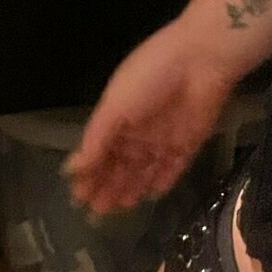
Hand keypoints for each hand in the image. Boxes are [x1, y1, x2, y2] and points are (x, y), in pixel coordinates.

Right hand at [62, 17, 235, 217]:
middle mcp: (139, 129)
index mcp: (118, 116)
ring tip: (117, 209)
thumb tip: (70, 168)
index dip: (89, 175)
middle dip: (107, 187)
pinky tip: (150, 197)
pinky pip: (173, 168)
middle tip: (95, 213)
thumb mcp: (115, 104)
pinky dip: (162, 182)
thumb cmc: (151, 75)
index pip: (99, 153)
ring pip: (144, 171)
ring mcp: (165, 137)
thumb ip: (95, 138)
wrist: (201, 59)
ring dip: (130, 189)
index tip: (78, 197)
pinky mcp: (189, 143)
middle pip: (120, 165)